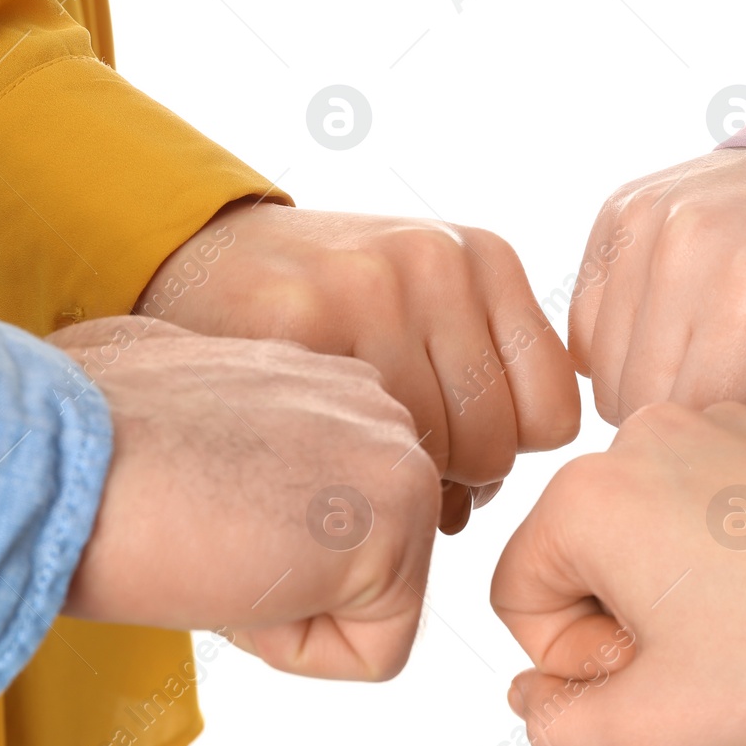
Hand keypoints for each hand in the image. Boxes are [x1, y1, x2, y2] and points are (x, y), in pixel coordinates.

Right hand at [52, 317, 441, 680]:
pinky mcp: (402, 519)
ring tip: (209, 547)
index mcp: (315, 377)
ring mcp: (395, 454)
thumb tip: (203, 460)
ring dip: (277, 609)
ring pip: (362, 607)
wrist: (54, 461)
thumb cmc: (72, 446)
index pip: (320, 518)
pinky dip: (293, 648)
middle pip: (350, 562)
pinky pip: (374, 652)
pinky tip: (234, 577)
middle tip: (193, 533)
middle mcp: (370, 401)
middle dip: (271, 576)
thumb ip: (222, 430)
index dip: (241, 544)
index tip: (182, 509)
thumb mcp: (160, 408)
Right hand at [140, 201, 580, 531]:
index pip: (554, 415)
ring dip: (394, 488)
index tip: (448, 448)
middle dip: (448, 478)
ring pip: (435, 459)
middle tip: (382, 464)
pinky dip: (344, 479)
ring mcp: (375, 287)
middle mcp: (439, 262)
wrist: (192, 257)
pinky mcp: (305, 319)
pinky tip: (307, 456)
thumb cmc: (320, 309)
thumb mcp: (421, 309)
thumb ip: (480, 374)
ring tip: (344, 457)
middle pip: (498, 446)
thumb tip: (500, 488)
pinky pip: (361, 451)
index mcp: (484, 257)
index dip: (503, 454)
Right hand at [490, 399, 745, 745]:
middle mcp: (641, 434)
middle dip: (623, 614)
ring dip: (676, 577)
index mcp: (589, 495)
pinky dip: (732, 537)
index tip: (653, 672)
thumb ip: (559, 725)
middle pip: (581, 549)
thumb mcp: (657, 726)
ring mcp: (714, 416)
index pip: (519, 593)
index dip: (574, 658)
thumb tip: (536, 696)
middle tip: (705, 654)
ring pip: (648, 518)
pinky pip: (713, 488)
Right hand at [570, 148, 745, 448]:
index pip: (687, 429)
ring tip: (725, 359)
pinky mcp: (620, 207)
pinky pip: (589, 320)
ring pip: (600, 368)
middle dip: (691, 424)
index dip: (730, 453)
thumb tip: (693, 509)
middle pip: (631, 402)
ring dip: (655, 383)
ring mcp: (647, 217)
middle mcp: (686, 243)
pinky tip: (687, 332)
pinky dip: (628, 342)